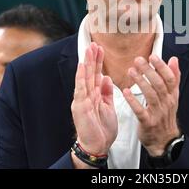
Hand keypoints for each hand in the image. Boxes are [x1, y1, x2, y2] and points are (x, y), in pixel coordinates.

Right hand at [71, 43, 117, 158]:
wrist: (97, 146)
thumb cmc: (102, 128)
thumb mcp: (108, 107)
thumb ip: (107, 92)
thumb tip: (107, 77)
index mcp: (94, 95)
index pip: (96, 74)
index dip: (98, 61)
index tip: (101, 48)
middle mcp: (86, 95)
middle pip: (90, 73)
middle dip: (92, 58)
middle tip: (94, 43)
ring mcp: (82, 100)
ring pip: (85, 77)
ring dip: (87, 63)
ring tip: (89, 49)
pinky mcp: (80, 107)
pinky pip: (80, 89)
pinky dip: (81, 77)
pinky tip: (82, 67)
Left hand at [123, 55, 180, 156]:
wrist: (164, 140)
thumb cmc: (166, 115)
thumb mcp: (173, 96)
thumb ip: (174, 77)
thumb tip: (174, 59)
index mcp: (172, 95)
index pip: (170, 79)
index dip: (162, 67)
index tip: (153, 56)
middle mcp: (166, 103)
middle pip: (159, 85)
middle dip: (149, 71)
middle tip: (138, 60)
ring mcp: (157, 113)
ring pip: (150, 95)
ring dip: (140, 82)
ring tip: (131, 71)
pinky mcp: (148, 122)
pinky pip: (140, 111)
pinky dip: (133, 101)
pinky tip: (126, 92)